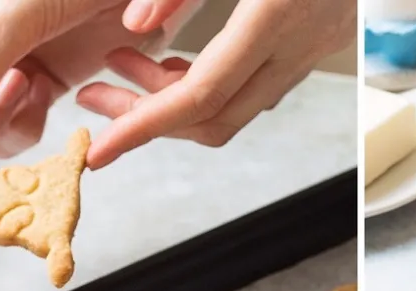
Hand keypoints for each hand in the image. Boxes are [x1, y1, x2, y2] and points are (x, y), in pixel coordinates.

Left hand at [77, 0, 355, 168]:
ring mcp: (314, 47)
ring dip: (177, 102)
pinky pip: (257, 86)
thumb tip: (136, 24)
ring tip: (124, 67)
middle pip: (216, 118)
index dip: (144, 127)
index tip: (103, 151)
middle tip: (97, 98)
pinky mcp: (318, 40)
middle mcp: (300, 42)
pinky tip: (174, 60)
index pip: (200, 95)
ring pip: (237, 108)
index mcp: (275, 12)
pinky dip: (210, 86)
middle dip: (150, 119)